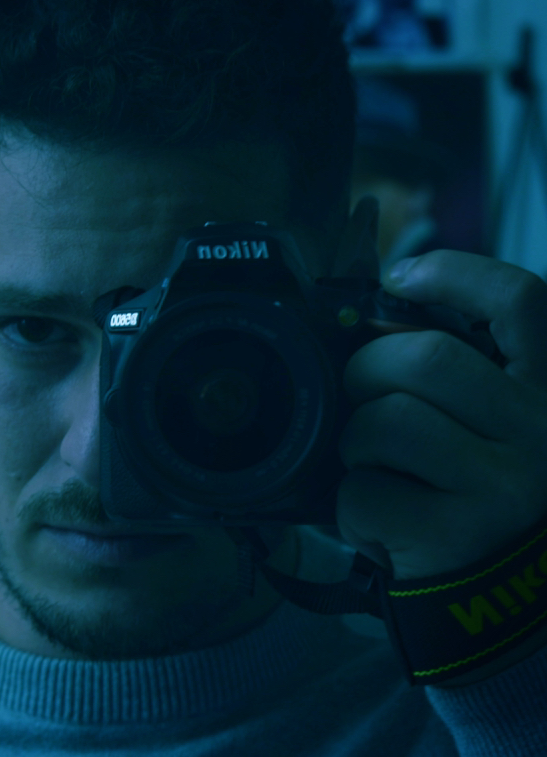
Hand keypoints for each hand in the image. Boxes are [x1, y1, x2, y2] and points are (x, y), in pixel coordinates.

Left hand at [337, 249, 546, 582]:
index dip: (455, 273)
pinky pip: (365, 491)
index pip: (521, 302)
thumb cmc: (483, 496)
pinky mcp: (456, 537)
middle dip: (368, 369)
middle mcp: (545, 434)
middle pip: (426, 357)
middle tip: (360, 393)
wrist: (506, 607)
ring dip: (357, 443)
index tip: (401, 276)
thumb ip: (460, 374)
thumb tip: (384, 310)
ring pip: (386, 421)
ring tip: (373, 467)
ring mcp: (504, 488)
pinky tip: (380, 525)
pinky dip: (352, 506)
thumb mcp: (494, 427)